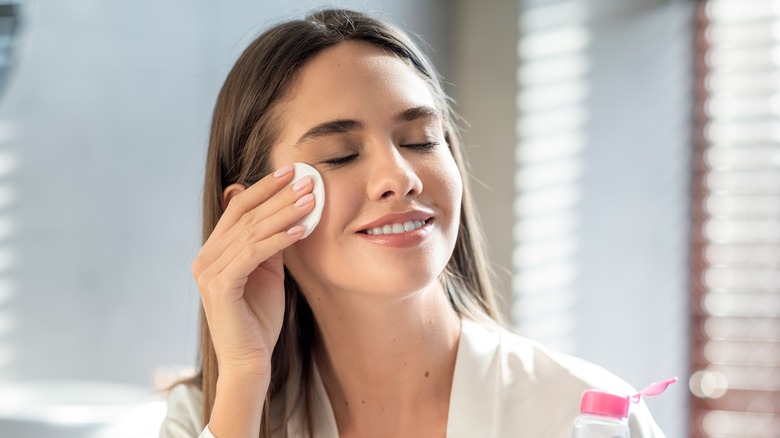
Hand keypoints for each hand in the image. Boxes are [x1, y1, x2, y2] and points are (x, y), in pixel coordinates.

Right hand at [192, 164, 314, 376]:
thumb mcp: (268, 272)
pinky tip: (300, 230)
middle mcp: (205, 257)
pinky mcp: (219, 287)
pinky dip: (277, 240)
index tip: (291, 171)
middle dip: (278, 195)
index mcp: (214, 251)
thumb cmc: (259, 318)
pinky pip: (251, 254)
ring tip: (311, 200)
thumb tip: (287, 210)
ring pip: (251, 232)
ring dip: (284, 213)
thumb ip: (270, 242)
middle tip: (308, 180)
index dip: (264, 188)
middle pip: (245, 215)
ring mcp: (208, 272)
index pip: (238, 209)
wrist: (250, 360)